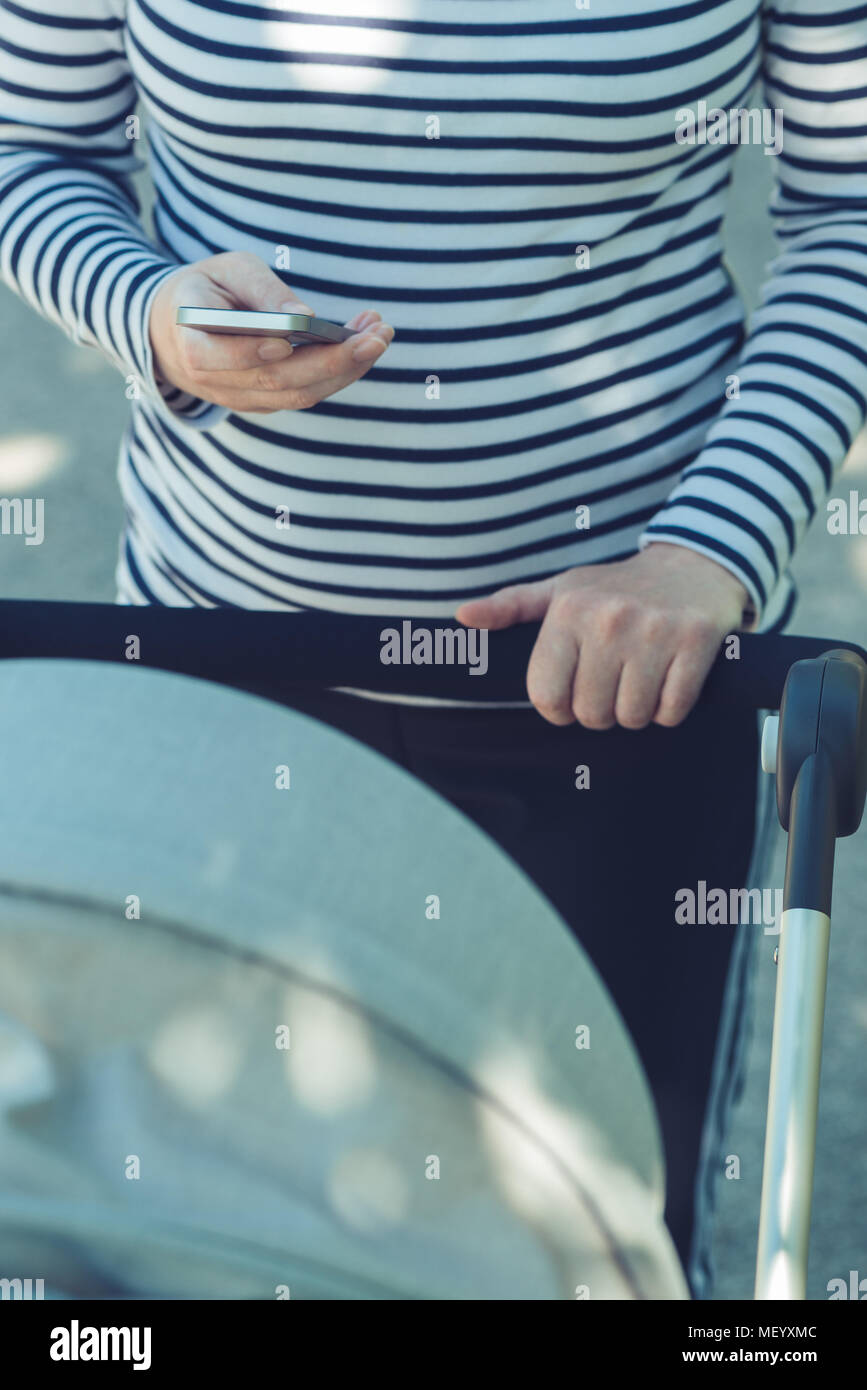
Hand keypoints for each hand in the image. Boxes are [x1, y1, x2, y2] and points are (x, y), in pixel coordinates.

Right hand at [148, 250, 393, 412]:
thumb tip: (305, 316)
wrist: (177, 329)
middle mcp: (217, 383)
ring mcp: (243, 399)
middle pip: (276, 381)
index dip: (252, 352)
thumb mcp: (228, 270)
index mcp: (192, 344)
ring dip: (347, 368)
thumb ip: (262, 290)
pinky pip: (306, 393)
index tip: (288, 338)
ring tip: (381, 334)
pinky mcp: (267, 402)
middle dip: (332, 360)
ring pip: (299, 395)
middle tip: (376, 336)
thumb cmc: (207, 289)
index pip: (217, 357)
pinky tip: (366, 341)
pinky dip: (340, 372)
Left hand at [455, 543, 750, 728]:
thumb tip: (462, 615)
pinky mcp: (695, 641)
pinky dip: (669, 709)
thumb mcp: (561, 590)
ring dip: (636, 712)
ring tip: (640, 682)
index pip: (546, 696)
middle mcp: (609, 619)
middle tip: (612, 684)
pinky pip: (672, 711)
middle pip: (591, 713)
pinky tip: (668, 681)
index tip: (572, 695)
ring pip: (632, 716)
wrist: (693, 564)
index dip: (559, 708)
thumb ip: (510, 607)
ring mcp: (655, 631)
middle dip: (601, 711)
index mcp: (569, 610)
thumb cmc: (616, 587)